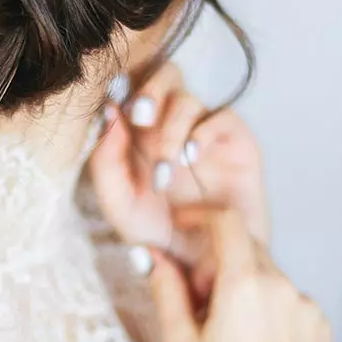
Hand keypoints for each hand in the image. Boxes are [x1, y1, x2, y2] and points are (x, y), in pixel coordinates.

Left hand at [89, 62, 267, 260]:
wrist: (207, 266)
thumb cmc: (160, 234)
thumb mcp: (120, 205)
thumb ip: (106, 161)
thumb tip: (108, 113)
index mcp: (139, 131)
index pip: (131, 87)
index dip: (122, 85)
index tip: (112, 97)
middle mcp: (171, 123)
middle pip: (163, 75)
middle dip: (149, 90)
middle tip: (140, 116)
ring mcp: (204, 130)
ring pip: (187, 98)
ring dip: (171, 129)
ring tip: (165, 170)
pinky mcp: (236, 141)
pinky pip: (222, 116)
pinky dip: (202, 132)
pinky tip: (189, 158)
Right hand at [150, 208, 330, 341]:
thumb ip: (165, 289)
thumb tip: (152, 254)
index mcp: (244, 288)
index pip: (227, 223)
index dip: (201, 215)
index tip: (184, 222)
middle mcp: (281, 289)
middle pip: (243, 246)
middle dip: (216, 259)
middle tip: (199, 298)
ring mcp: (304, 306)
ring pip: (265, 270)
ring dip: (242, 281)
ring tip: (226, 326)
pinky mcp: (319, 323)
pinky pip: (287, 294)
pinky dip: (266, 301)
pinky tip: (254, 337)